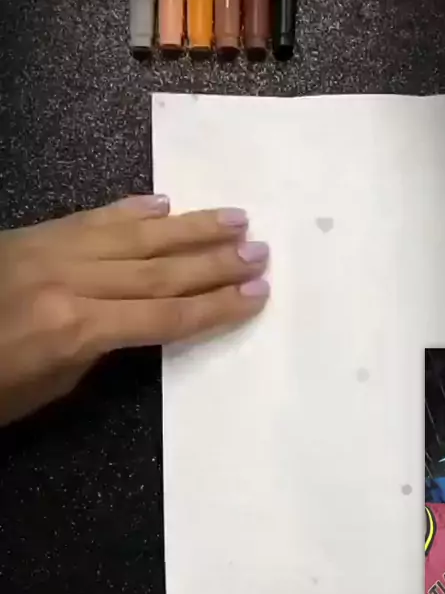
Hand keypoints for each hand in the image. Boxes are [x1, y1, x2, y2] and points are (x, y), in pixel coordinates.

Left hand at [0, 196, 269, 424]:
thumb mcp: (46, 389)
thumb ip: (95, 350)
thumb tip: (133, 321)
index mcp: (77, 329)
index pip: (166, 315)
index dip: (216, 307)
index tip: (257, 295)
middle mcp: (73, 280)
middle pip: (161, 269)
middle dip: (216, 261)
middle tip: (261, 250)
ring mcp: (53, 249)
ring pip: (136, 234)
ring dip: (190, 227)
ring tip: (234, 218)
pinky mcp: (35, 234)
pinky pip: (93, 217)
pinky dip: (131, 210)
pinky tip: (163, 204)